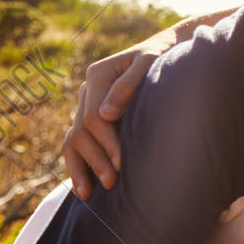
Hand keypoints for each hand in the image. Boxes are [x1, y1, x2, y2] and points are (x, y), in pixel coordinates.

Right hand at [63, 44, 163, 197]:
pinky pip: (78, 141)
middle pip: (82, 131)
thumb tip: (106, 114)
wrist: (169, 49)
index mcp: (98, 74)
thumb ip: (129, 84)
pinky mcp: (93, 115)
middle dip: (96, 159)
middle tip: (112, 183)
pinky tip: (84, 187)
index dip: (106, 142)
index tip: (121, 163)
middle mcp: (88, 89)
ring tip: (90, 194)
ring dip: (81, 167)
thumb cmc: (164, 56)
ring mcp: (88, 102)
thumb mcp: (150, 63)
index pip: (93, 117)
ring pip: (74, 139)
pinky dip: (79, 163)